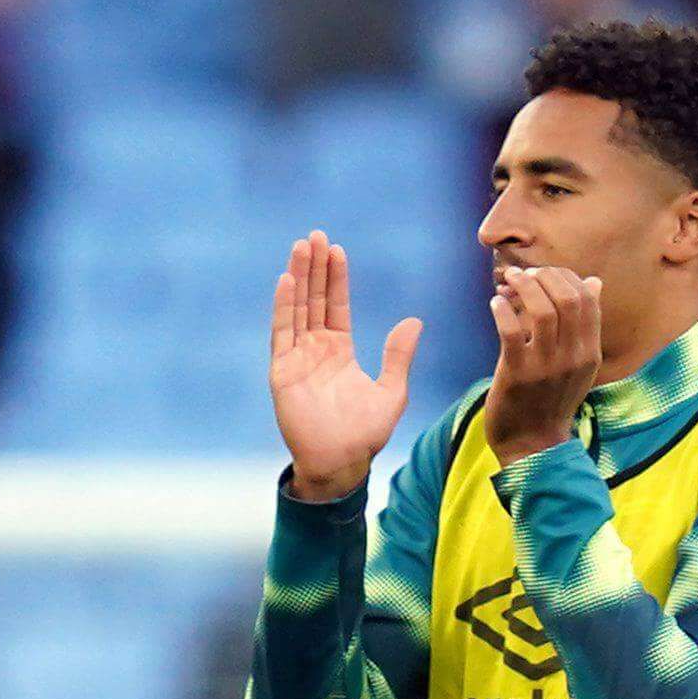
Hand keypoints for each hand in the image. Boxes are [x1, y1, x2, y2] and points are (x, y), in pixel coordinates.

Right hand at [270, 233, 422, 503]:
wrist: (342, 463)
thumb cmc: (365, 434)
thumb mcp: (391, 391)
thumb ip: (398, 356)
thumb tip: (414, 321)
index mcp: (339, 351)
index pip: (336, 306)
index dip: (336, 278)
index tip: (337, 250)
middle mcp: (316, 350)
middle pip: (314, 299)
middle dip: (315, 267)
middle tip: (316, 235)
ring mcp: (297, 358)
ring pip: (298, 309)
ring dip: (299, 277)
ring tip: (302, 246)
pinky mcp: (283, 371)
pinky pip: (283, 332)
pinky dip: (284, 306)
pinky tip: (286, 280)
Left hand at [483, 264, 603, 461]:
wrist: (533, 445)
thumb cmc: (551, 399)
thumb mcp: (578, 363)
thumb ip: (584, 324)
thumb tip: (594, 282)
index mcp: (590, 352)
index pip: (587, 299)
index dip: (564, 276)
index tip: (543, 275)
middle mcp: (573, 357)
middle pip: (567, 298)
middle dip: (543, 276)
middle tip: (523, 275)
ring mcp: (546, 367)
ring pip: (541, 310)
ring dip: (522, 287)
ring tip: (508, 282)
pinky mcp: (518, 375)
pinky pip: (510, 331)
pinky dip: (501, 310)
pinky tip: (496, 304)